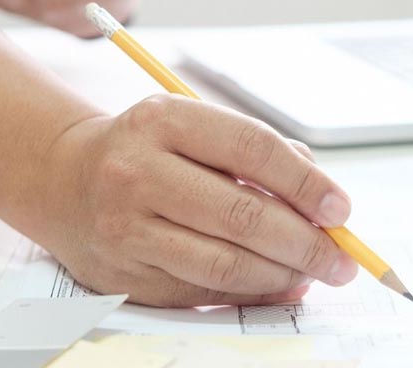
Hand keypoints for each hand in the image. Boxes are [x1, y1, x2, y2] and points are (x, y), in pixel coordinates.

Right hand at [33, 95, 356, 306]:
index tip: (340, 208)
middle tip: (342, 257)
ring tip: (315, 272)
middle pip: (243, 214)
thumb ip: (259, 152)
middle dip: (306, 241)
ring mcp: (126, 226)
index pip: (252, 148)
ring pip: (225, 263)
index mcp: (164, 120)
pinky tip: (277, 282)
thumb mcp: (195, 124)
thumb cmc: (149, 148)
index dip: (305, 182)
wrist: (69, 178)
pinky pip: (202, 291)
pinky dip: (251, 292)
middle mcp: (137, 171)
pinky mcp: (124, 272)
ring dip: (283, 273)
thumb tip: (319, 198)